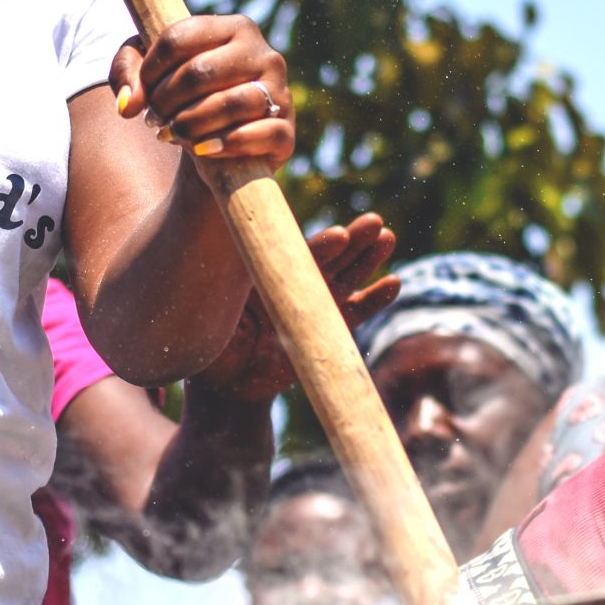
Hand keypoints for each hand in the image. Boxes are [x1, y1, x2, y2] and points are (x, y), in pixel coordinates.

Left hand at [109, 14, 294, 171]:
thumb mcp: (150, 78)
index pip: (180, 36)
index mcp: (234, 28)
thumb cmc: (184, 101)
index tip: (142, 91)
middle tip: (153, 119)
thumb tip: (128, 104)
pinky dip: (225, 144)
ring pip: (233, 103)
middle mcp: (265, 54)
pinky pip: (260, 133)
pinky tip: (202, 150)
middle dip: (165, 100)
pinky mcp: (286, 132)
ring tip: (171, 134)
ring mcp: (281, 93)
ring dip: (189, 124)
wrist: (216, 150)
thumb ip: (126, 73)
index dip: (150, 69)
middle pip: (200, 72)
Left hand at [199, 212, 399, 400]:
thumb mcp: (213, 317)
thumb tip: (221, 267)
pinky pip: (355, 314)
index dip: (318, 249)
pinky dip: (373, 300)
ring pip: (346, 279)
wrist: (226, 381)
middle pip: (328, 260)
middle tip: (375, 223)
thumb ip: (227, 295)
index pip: (295, 258)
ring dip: (367, 260)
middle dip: (352, 241)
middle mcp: (293, 284)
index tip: (338, 237)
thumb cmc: (211, 341)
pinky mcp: (328, 331)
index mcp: (265, 273)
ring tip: (387, 238)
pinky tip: (392, 283)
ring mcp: (314, 306)